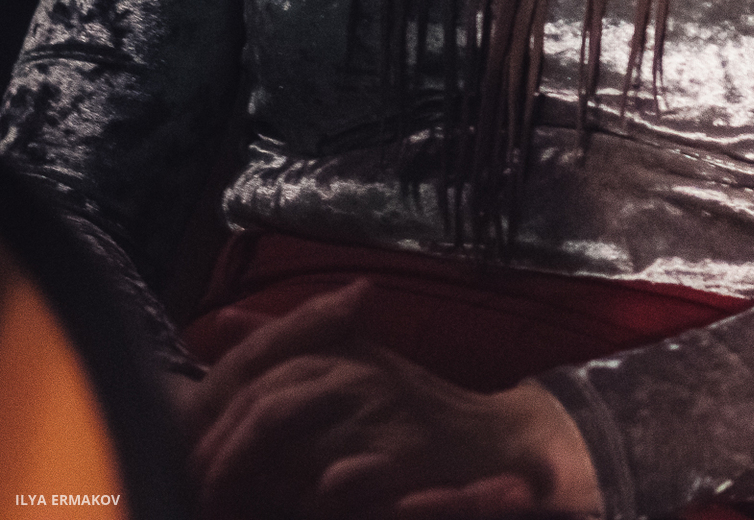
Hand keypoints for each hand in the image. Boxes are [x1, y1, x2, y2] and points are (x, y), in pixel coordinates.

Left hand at [171, 280, 602, 519]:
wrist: (491, 443)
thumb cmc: (408, 409)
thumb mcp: (351, 361)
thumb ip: (289, 342)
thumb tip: (221, 324)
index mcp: (338, 353)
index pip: (257, 374)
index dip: (218, 420)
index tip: (189, 460)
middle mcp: (355, 374)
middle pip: (268, 407)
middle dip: (227, 457)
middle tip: (204, 495)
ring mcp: (378, 414)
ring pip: (295, 445)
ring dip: (260, 485)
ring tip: (239, 510)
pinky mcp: (398, 457)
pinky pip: (335, 482)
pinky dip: (313, 501)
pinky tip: (307, 510)